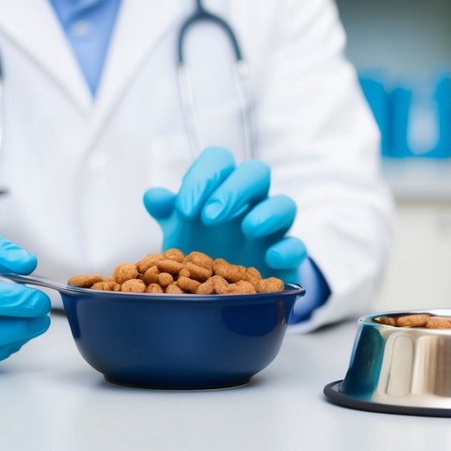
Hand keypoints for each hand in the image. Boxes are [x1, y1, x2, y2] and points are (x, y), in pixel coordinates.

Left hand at [143, 147, 306, 283]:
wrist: (224, 291)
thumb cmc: (201, 252)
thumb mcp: (178, 233)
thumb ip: (168, 213)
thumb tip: (153, 196)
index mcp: (221, 188)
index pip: (220, 160)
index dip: (204, 176)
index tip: (185, 210)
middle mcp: (250, 202)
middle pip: (256, 173)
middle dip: (234, 191)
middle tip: (209, 219)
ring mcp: (272, 229)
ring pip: (284, 204)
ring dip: (266, 214)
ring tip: (246, 230)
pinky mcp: (286, 257)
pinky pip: (298, 246)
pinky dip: (287, 249)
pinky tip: (270, 259)